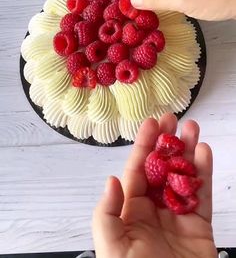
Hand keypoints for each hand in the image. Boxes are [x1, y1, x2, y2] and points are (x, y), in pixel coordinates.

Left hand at [93, 113, 216, 257]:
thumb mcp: (111, 247)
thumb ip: (107, 213)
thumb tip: (111, 180)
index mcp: (130, 210)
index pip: (137, 170)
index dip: (144, 145)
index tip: (151, 124)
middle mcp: (153, 209)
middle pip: (162, 168)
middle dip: (167, 142)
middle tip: (173, 119)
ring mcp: (177, 216)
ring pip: (184, 176)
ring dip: (188, 151)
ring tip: (192, 129)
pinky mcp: (199, 226)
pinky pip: (202, 195)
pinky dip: (204, 173)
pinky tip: (204, 153)